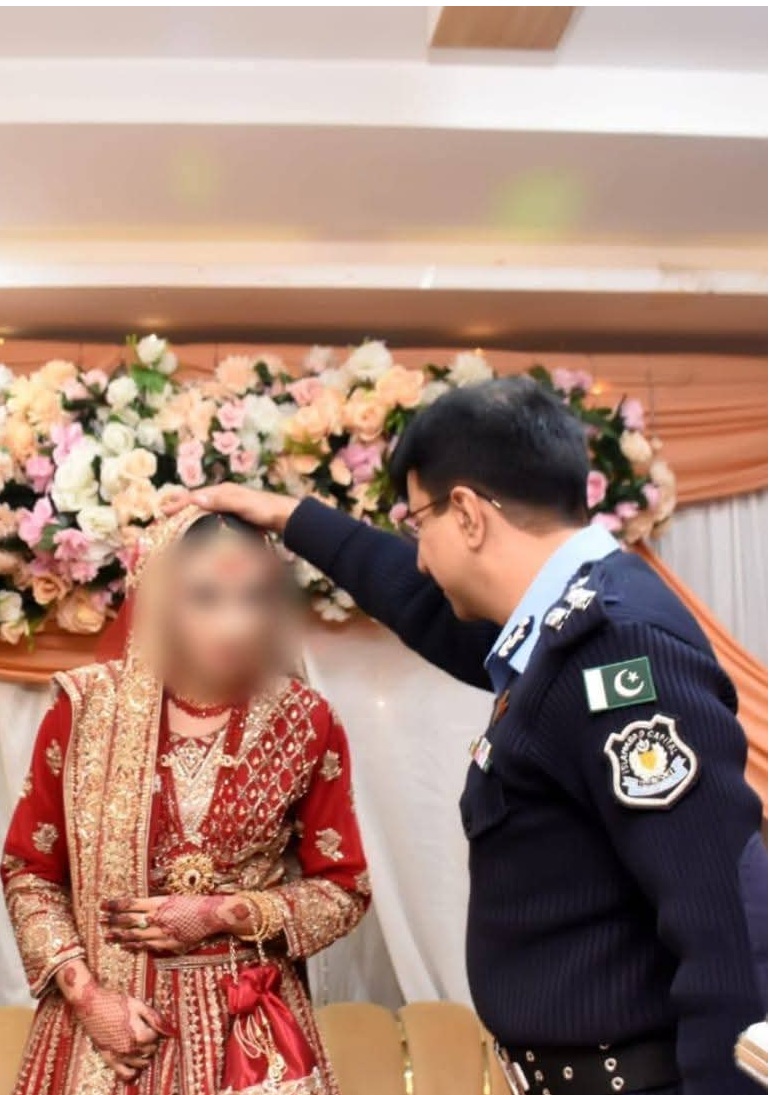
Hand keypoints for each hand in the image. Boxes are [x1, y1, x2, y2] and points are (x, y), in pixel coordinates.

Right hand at [57, 961, 168, 1081]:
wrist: (91, 1004)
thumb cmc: (115, 1002)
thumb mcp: (138, 1005)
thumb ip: (154, 1018)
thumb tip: (170, 1029)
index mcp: (139, 1034)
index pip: (156, 1038)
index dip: (156, 1031)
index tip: (152, 1025)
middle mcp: (130, 1048)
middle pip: (150, 1051)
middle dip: (152, 1043)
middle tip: (147, 1033)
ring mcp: (119, 1055)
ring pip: (141, 1064)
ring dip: (144, 1056)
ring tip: (142, 1045)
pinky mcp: (109, 1058)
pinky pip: (125, 1074)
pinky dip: (132, 1072)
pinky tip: (135, 1064)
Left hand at [103, 894, 252, 954]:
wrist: (212, 914)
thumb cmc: (194, 902)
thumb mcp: (173, 898)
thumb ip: (156, 905)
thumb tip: (140, 908)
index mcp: (158, 902)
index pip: (131, 904)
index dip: (116, 905)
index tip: (103, 905)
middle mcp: (158, 917)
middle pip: (130, 920)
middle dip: (113, 920)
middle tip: (100, 920)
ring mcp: (162, 932)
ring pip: (135, 935)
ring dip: (120, 935)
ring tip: (108, 935)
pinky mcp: (168, 943)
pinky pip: (147, 946)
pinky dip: (135, 945)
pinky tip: (126, 945)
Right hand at [161, 484, 297, 533]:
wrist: (286, 517)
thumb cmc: (265, 510)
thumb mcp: (242, 504)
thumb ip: (221, 501)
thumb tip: (196, 499)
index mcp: (224, 491)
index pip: (195, 496)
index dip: (178, 504)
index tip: (162, 512)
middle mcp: (225, 495)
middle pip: (197, 499)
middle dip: (179, 505)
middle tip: (162, 514)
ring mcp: (230, 504)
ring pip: (204, 507)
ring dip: (189, 512)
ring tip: (175, 520)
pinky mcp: (236, 514)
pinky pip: (212, 515)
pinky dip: (201, 518)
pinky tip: (199, 527)